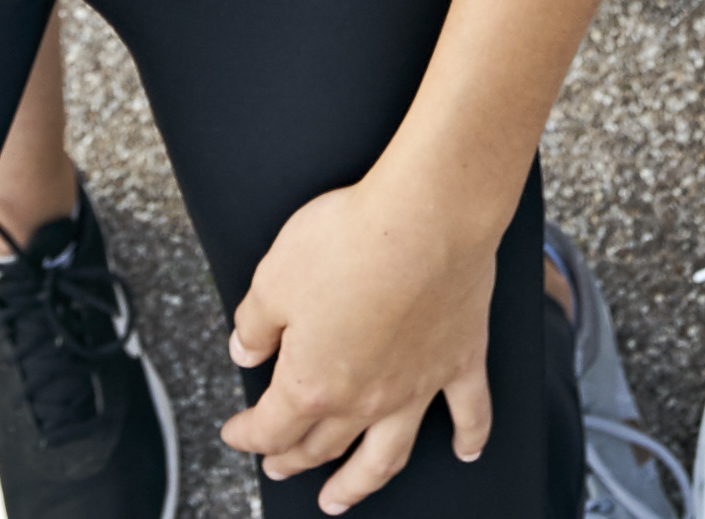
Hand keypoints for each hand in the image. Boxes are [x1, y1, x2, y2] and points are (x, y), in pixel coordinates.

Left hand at [225, 162, 503, 513]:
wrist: (428, 215)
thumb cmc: (349, 240)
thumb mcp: (273, 277)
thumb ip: (254, 323)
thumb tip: (244, 350)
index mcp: (313, 383)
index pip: (270, 427)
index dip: (246, 435)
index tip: (235, 433)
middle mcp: (365, 399)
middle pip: (321, 447)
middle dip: (292, 461)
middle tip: (278, 468)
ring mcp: (417, 385)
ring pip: (386, 455)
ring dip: (360, 483)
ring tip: (342, 499)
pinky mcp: (459, 360)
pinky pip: (469, 412)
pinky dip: (469, 437)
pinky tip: (465, 452)